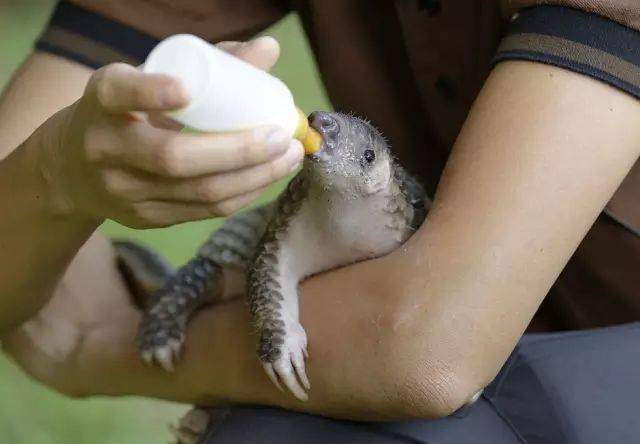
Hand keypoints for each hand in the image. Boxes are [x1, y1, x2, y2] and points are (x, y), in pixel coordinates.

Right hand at [39, 37, 302, 227]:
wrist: (72, 169)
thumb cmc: (127, 113)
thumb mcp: (150, 80)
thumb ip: (208, 65)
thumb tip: (269, 50)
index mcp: (102, 101)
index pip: (119, 94)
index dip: (151, 93)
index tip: (185, 89)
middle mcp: (105, 148)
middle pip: (174, 157)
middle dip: (239, 150)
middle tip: (283, 137)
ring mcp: (124, 191)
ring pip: (197, 191)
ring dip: (254, 177)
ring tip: (290, 157)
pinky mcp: (144, 219)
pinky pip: (202, 212)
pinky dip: (242, 194)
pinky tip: (267, 178)